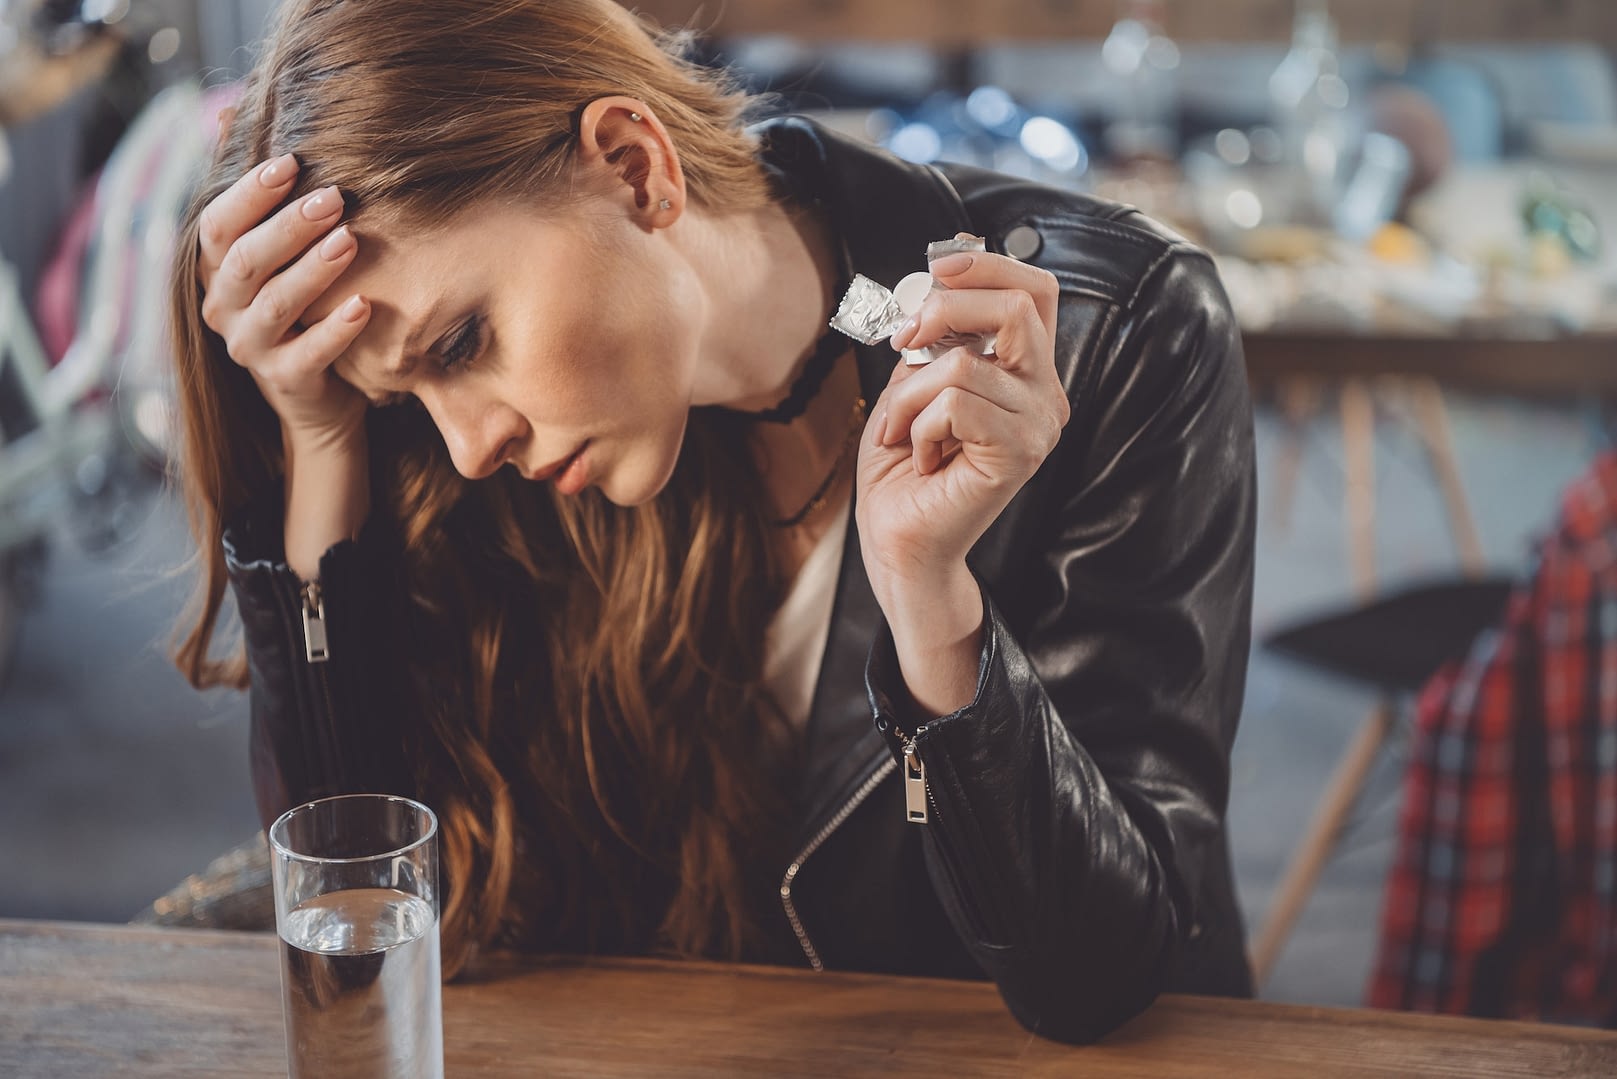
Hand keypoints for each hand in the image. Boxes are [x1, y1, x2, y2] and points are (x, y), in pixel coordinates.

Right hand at [196, 154, 370, 449]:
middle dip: (289, 226)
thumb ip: (261, 198)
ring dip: (313, 270)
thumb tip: (234, 110)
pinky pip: (308, 354)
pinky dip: (335, 329)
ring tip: (350, 240)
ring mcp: (250, 348)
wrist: (320, 395)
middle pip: (246, 260)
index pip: (218, 223)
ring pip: (276, 304)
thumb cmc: (303, 308)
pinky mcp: (285, 381)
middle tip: (333, 197)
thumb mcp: (280, 254)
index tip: (292, 162)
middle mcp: (223, 308)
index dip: (250, 192)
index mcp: (216, 270)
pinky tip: (362, 304)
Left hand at [855, 250, 1069, 597]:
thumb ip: (934, 340)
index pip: (1035, 292)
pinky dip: (918, 425)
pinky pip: (955, 404)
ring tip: (903, 433)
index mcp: (1027, 374)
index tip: (937, 267)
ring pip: (962, 364)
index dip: (989, 265)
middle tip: (902, 342)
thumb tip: (933, 289)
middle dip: (943, 311)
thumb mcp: (912, 384)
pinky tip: (922, 456)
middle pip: (1015, 308)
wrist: (898, 540)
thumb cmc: (904, 466)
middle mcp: (1046, 396)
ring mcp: (1039, 426)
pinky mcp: (1020, 453)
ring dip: (909, 396)